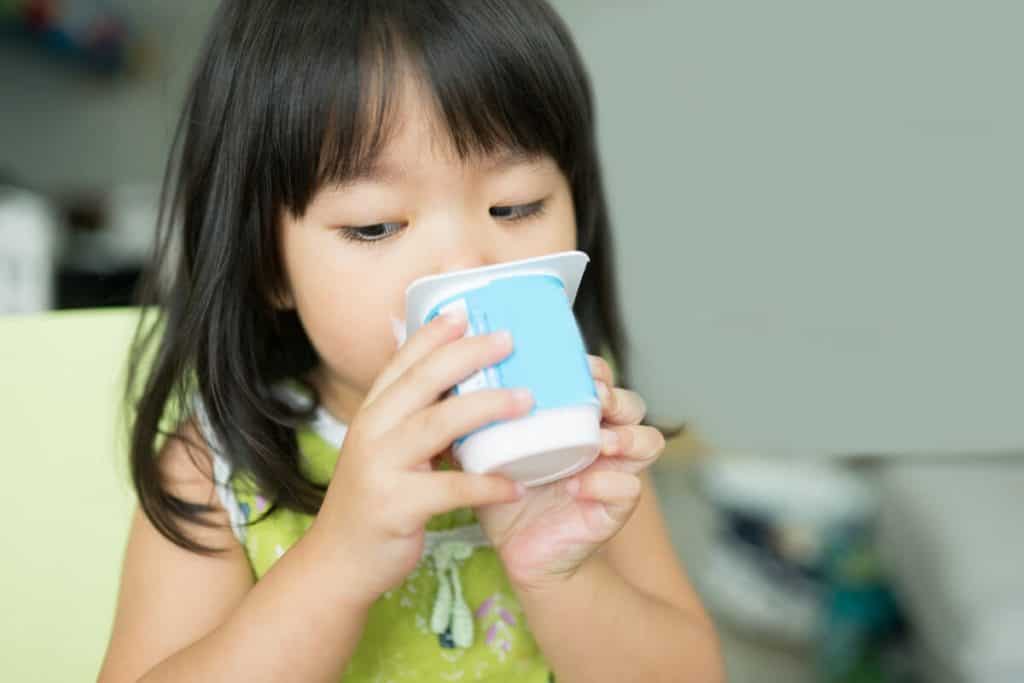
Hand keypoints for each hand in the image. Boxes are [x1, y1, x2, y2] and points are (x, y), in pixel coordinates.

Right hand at [308, 310, 527, 606]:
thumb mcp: (383, 446)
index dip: (435, 332)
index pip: (404, 360)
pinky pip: (449, 489)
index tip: (468, 309)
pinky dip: (486, 485)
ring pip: (437, 424)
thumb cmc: (374, 498)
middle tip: (510, 340)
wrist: (340, 560)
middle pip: (423, 381)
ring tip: (527, 400)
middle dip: (469, 355)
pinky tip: (516, 483)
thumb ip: (410, 411)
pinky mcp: (395, 506)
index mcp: (372, 412)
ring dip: (486, 407)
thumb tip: (442, 373)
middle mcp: (372, 431)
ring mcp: (381, 467)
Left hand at [474, 354, 665, 591]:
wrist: (517, 550)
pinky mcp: (614, 508)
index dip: (591, 367)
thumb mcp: (487, 446)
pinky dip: (606, 483)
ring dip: (626, 435)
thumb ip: (476, 414)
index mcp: (576, 417)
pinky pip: (629, 488)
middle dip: (615, 395)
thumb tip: (441, 375)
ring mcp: (614, 472)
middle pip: (632, 403)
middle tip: (593, 397)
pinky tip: (576, 485)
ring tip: (600, 441)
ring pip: (648, 440)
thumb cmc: (505, 490)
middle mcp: (603, 439)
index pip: (599, 379)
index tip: (567, 363)